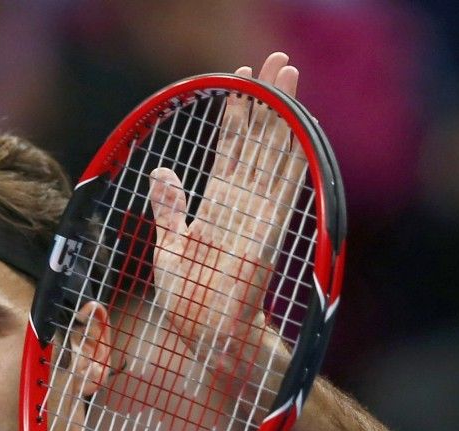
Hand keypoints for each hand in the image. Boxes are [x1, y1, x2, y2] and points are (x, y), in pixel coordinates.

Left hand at [147, 52, 303, 374]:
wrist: (203, 343)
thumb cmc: (186, 306)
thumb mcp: (169, 251)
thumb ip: (170, 212)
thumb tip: (162, 174)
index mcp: (217, 214)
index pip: (229, 157)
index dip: (234, 121)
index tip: (238, 85)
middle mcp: (241, 213)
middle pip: (257, 147)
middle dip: (264, 102)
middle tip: (273, 59)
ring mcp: (257, 223)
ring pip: (273, 158)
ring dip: (281, 117)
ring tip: (286, 73)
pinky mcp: (265, 238)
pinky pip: (281, 191)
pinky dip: (290, 158)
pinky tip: (297, 127)